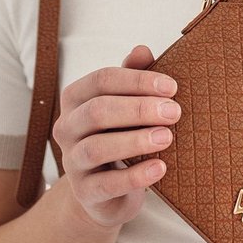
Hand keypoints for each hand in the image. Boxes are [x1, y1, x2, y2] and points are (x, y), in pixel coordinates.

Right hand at [53, 45, 180, 227]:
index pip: (102, 80)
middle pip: (98, 111)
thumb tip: (142, 49)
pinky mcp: (84, 192)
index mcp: (76, 99)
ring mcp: (72, 162)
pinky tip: (160, 168)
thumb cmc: (120, 136)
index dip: (137, 80)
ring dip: (135, 140)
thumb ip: (133, 77)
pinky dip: (135, 176)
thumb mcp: (127, 105)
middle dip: (139, 109)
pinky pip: (106, 184)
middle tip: (175, 112)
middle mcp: (67, 127)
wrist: (106, 192)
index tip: (172, 87)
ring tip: (167, 137)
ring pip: (97, 147)